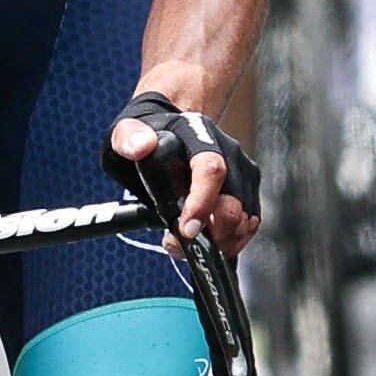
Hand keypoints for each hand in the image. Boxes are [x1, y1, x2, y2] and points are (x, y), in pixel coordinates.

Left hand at [109, 93, 259, 259]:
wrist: (172, 130)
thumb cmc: (151, 134)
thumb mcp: (128, 131)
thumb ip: (129, 137)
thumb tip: (141, 146)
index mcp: (199, 136)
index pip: (211, 170)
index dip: (202, 203)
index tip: (186, 229)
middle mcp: (229, 153)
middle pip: (233, 204)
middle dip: (210, 235)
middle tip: (179, 243)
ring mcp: (242, 174)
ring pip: (244, 220)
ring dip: (218, 243)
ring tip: (187, 245)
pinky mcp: (247, 192)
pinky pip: (247, 225)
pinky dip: (228, 243)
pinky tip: (205, 243)